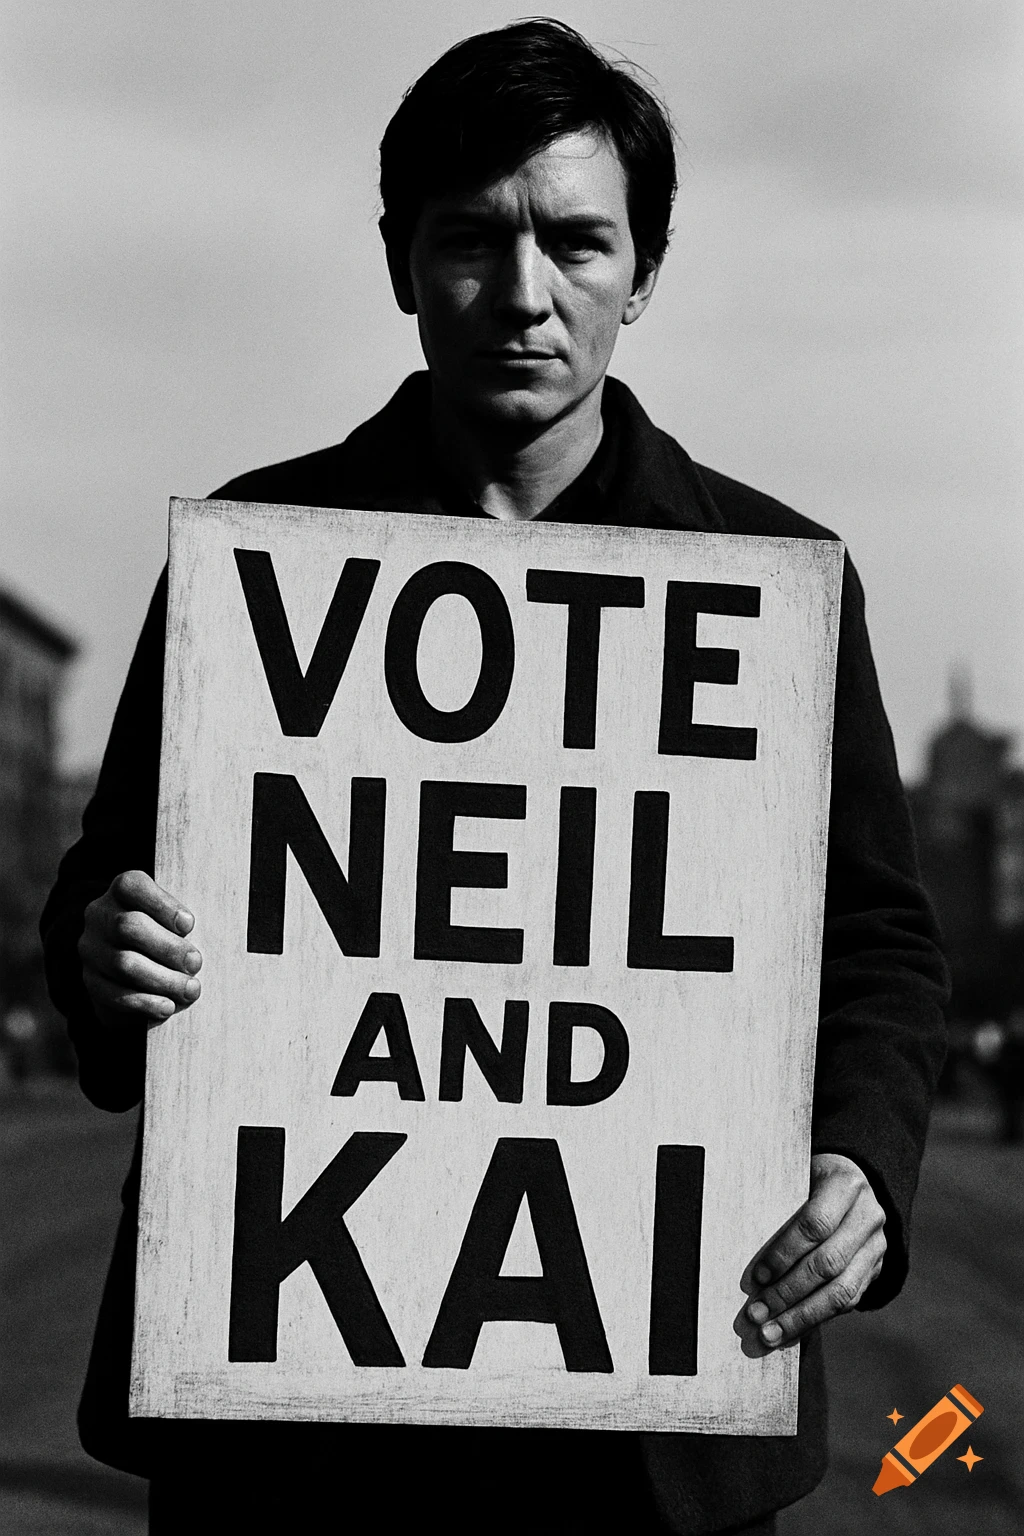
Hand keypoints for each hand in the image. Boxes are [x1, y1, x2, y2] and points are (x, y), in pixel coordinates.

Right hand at [79, 870, 202, 1029]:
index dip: (161, 904)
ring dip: (162, 979)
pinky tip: (167, 1007)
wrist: (133, 970)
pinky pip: (114, 994)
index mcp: (121, 892)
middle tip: (196, 963)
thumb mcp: (174, 919)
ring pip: (123, 963)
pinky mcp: (91, 982)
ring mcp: (92, 950)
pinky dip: (144, 1002)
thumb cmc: (168, 935)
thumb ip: (184, 922)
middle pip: (128, 926)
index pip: (131, 885)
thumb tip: (212, 939)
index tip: (189, 925)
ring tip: (190, 989)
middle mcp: (100, 916)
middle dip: (168, 947)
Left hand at [743, 1152, 885, 1348]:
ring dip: (801, 1317)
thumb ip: (778, 1202)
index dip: (784, 1252)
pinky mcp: (876, 1271)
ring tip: (769, 1333)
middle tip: (756, 1313)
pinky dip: (816, 1320)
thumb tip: (740, 1249)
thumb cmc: (809, 1179)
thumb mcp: (797, 1175)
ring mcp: (877, 1246)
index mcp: (845, 1184)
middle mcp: (868, 1216)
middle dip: (788, 1293)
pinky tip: (789, 1332)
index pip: (815, 1224)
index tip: (756, 1277)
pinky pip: (848, 1303)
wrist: (854, 1184)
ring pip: (842, 1292)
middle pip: (828, 1263)